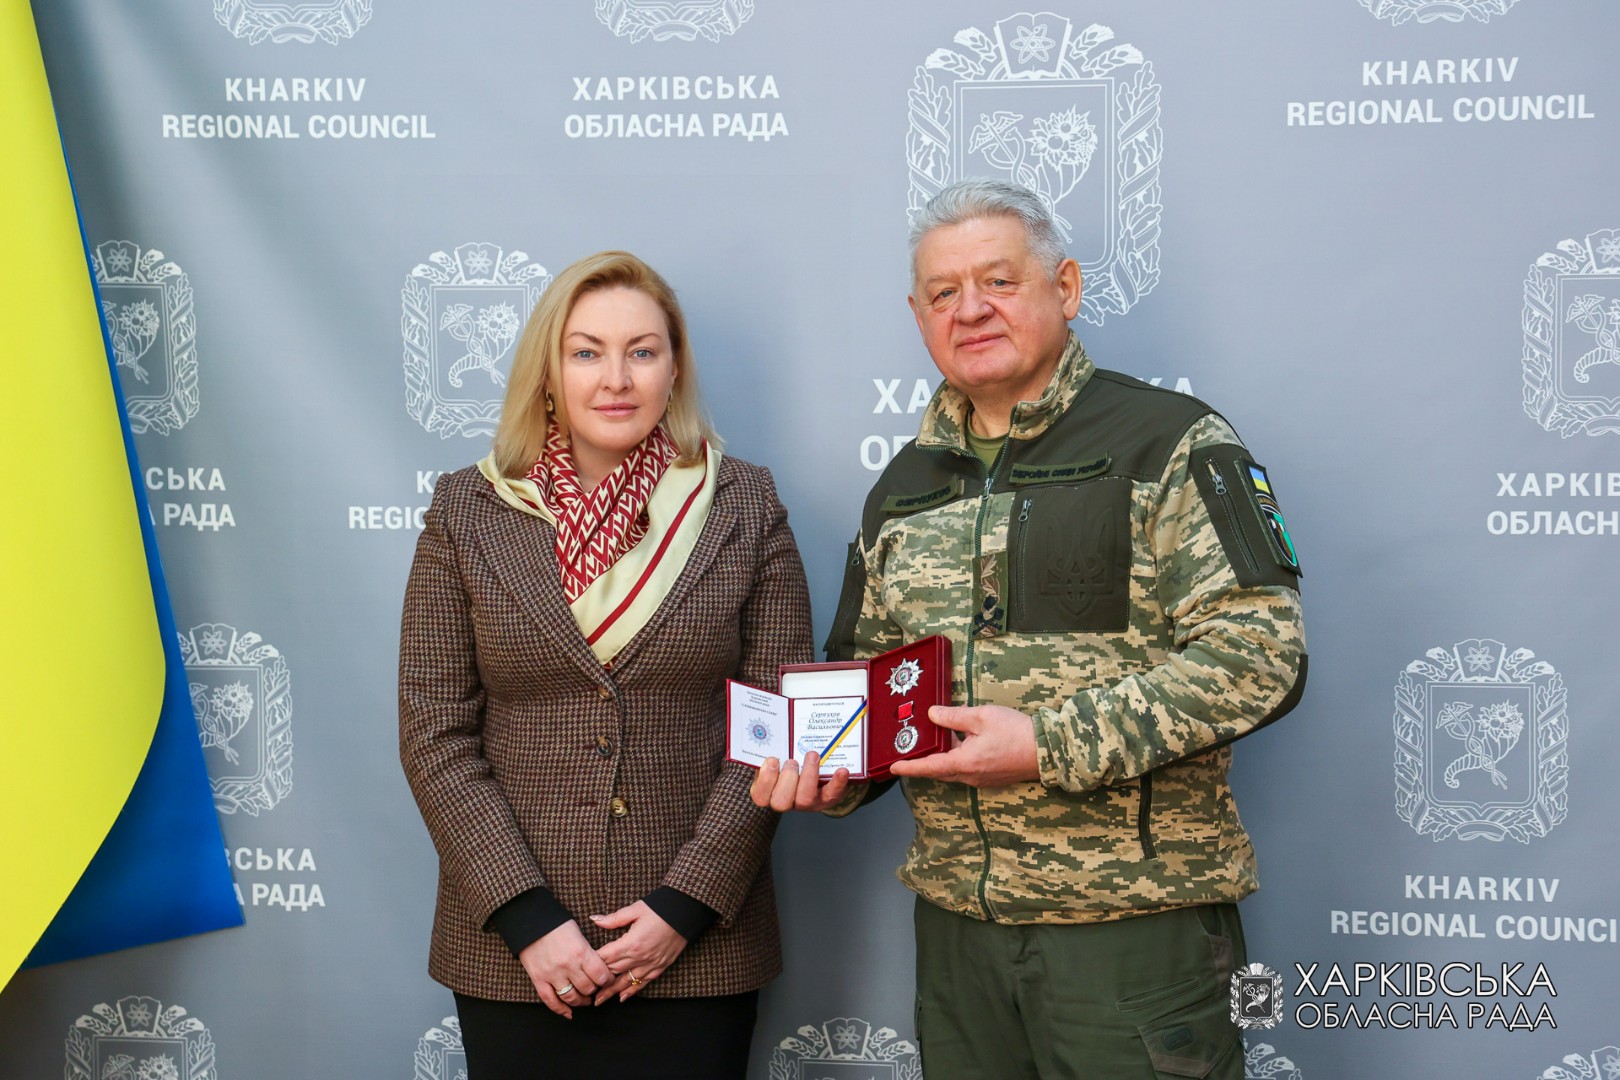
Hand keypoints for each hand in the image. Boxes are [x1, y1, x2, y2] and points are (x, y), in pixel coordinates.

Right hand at [517, 920, 614, 1018]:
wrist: (530, 921)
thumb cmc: (556, 924)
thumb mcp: (578, 933)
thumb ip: (588, 952)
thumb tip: (599, 966)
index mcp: (581, 952)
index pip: (601, 975)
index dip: (607, 980)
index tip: (608, 979)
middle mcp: (568, 966)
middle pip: (588, 988)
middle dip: (594, 989)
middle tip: (595, 987)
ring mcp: (552, 974)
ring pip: (571, 997)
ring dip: (581, 1001)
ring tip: (584, 1000)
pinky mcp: (538, 979)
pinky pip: (550, 1000)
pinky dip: (560, 1010)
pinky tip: (568, 1013)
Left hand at [590, 901, 688, 1002]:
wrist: (685, 912)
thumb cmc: (659, 909)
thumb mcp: (635, 910)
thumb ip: (613, 919)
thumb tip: (594, 919)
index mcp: (631, 943)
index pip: (606, 957)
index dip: (593, 964)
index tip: (581, 969)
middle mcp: (640, 957)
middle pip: (613, 972)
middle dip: (598, 982)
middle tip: (584, 991)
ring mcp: (650, 964)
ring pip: (626, 982)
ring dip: (611, 992)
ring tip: (599, 1001)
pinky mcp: (660, 967)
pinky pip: (643, 983)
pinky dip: (632, 991)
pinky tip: (622, 997)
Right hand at [748, 751, 850, 811]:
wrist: (815, 774)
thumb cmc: (789, 763)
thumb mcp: (776, 757)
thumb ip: (772, 749)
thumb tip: (773, 726)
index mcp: (769, 792)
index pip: (760, 796)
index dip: (765, 780)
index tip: (772, 759)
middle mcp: (787, 801)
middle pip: (781, 802)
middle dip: (787, 778)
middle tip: (792, 760)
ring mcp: (807, 803)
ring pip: (805, 799)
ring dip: (808, 775)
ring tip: (812, 755)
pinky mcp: (826, 799)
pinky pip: (832, 795)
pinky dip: (837, 783)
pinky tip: (842, 770)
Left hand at [886, 705, 1039, 787]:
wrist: (1046, 750)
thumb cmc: (1016, 732)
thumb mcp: (981, 717)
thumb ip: (953, 716)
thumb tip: (932, 715)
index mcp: (964, 763)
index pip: (929, 767)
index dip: (910, 767)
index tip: (893, 767)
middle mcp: (970, 776)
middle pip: (939, 770)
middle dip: (924, 761)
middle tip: (910, 750)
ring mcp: (982, 779)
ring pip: (954, 770)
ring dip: (943, 757)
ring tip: (936, 738)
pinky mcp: (992, 777)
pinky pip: (967, 770)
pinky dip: (958, 758)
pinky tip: (962, 741)